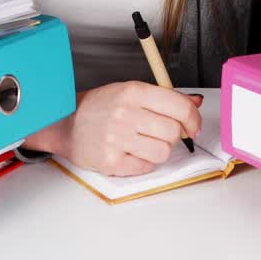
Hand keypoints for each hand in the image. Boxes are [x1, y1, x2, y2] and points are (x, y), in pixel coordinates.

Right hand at [58, 81, 203, 176]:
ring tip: (143, 143)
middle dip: (173, 134)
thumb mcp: (130, 92)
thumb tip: (195, 102)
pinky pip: (145, 167)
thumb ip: (164, 97)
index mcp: (133, 92)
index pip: (179, 107)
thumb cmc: (99, 107)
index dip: (193, 119)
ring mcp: (117, 139)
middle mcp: (125, 113)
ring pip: (163, 152)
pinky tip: (131, 152)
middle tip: (159, 132)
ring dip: (159, 150)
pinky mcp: (111, 161)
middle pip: (174, 131)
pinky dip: (143, 162)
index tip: (193, 125)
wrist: (65, 123)